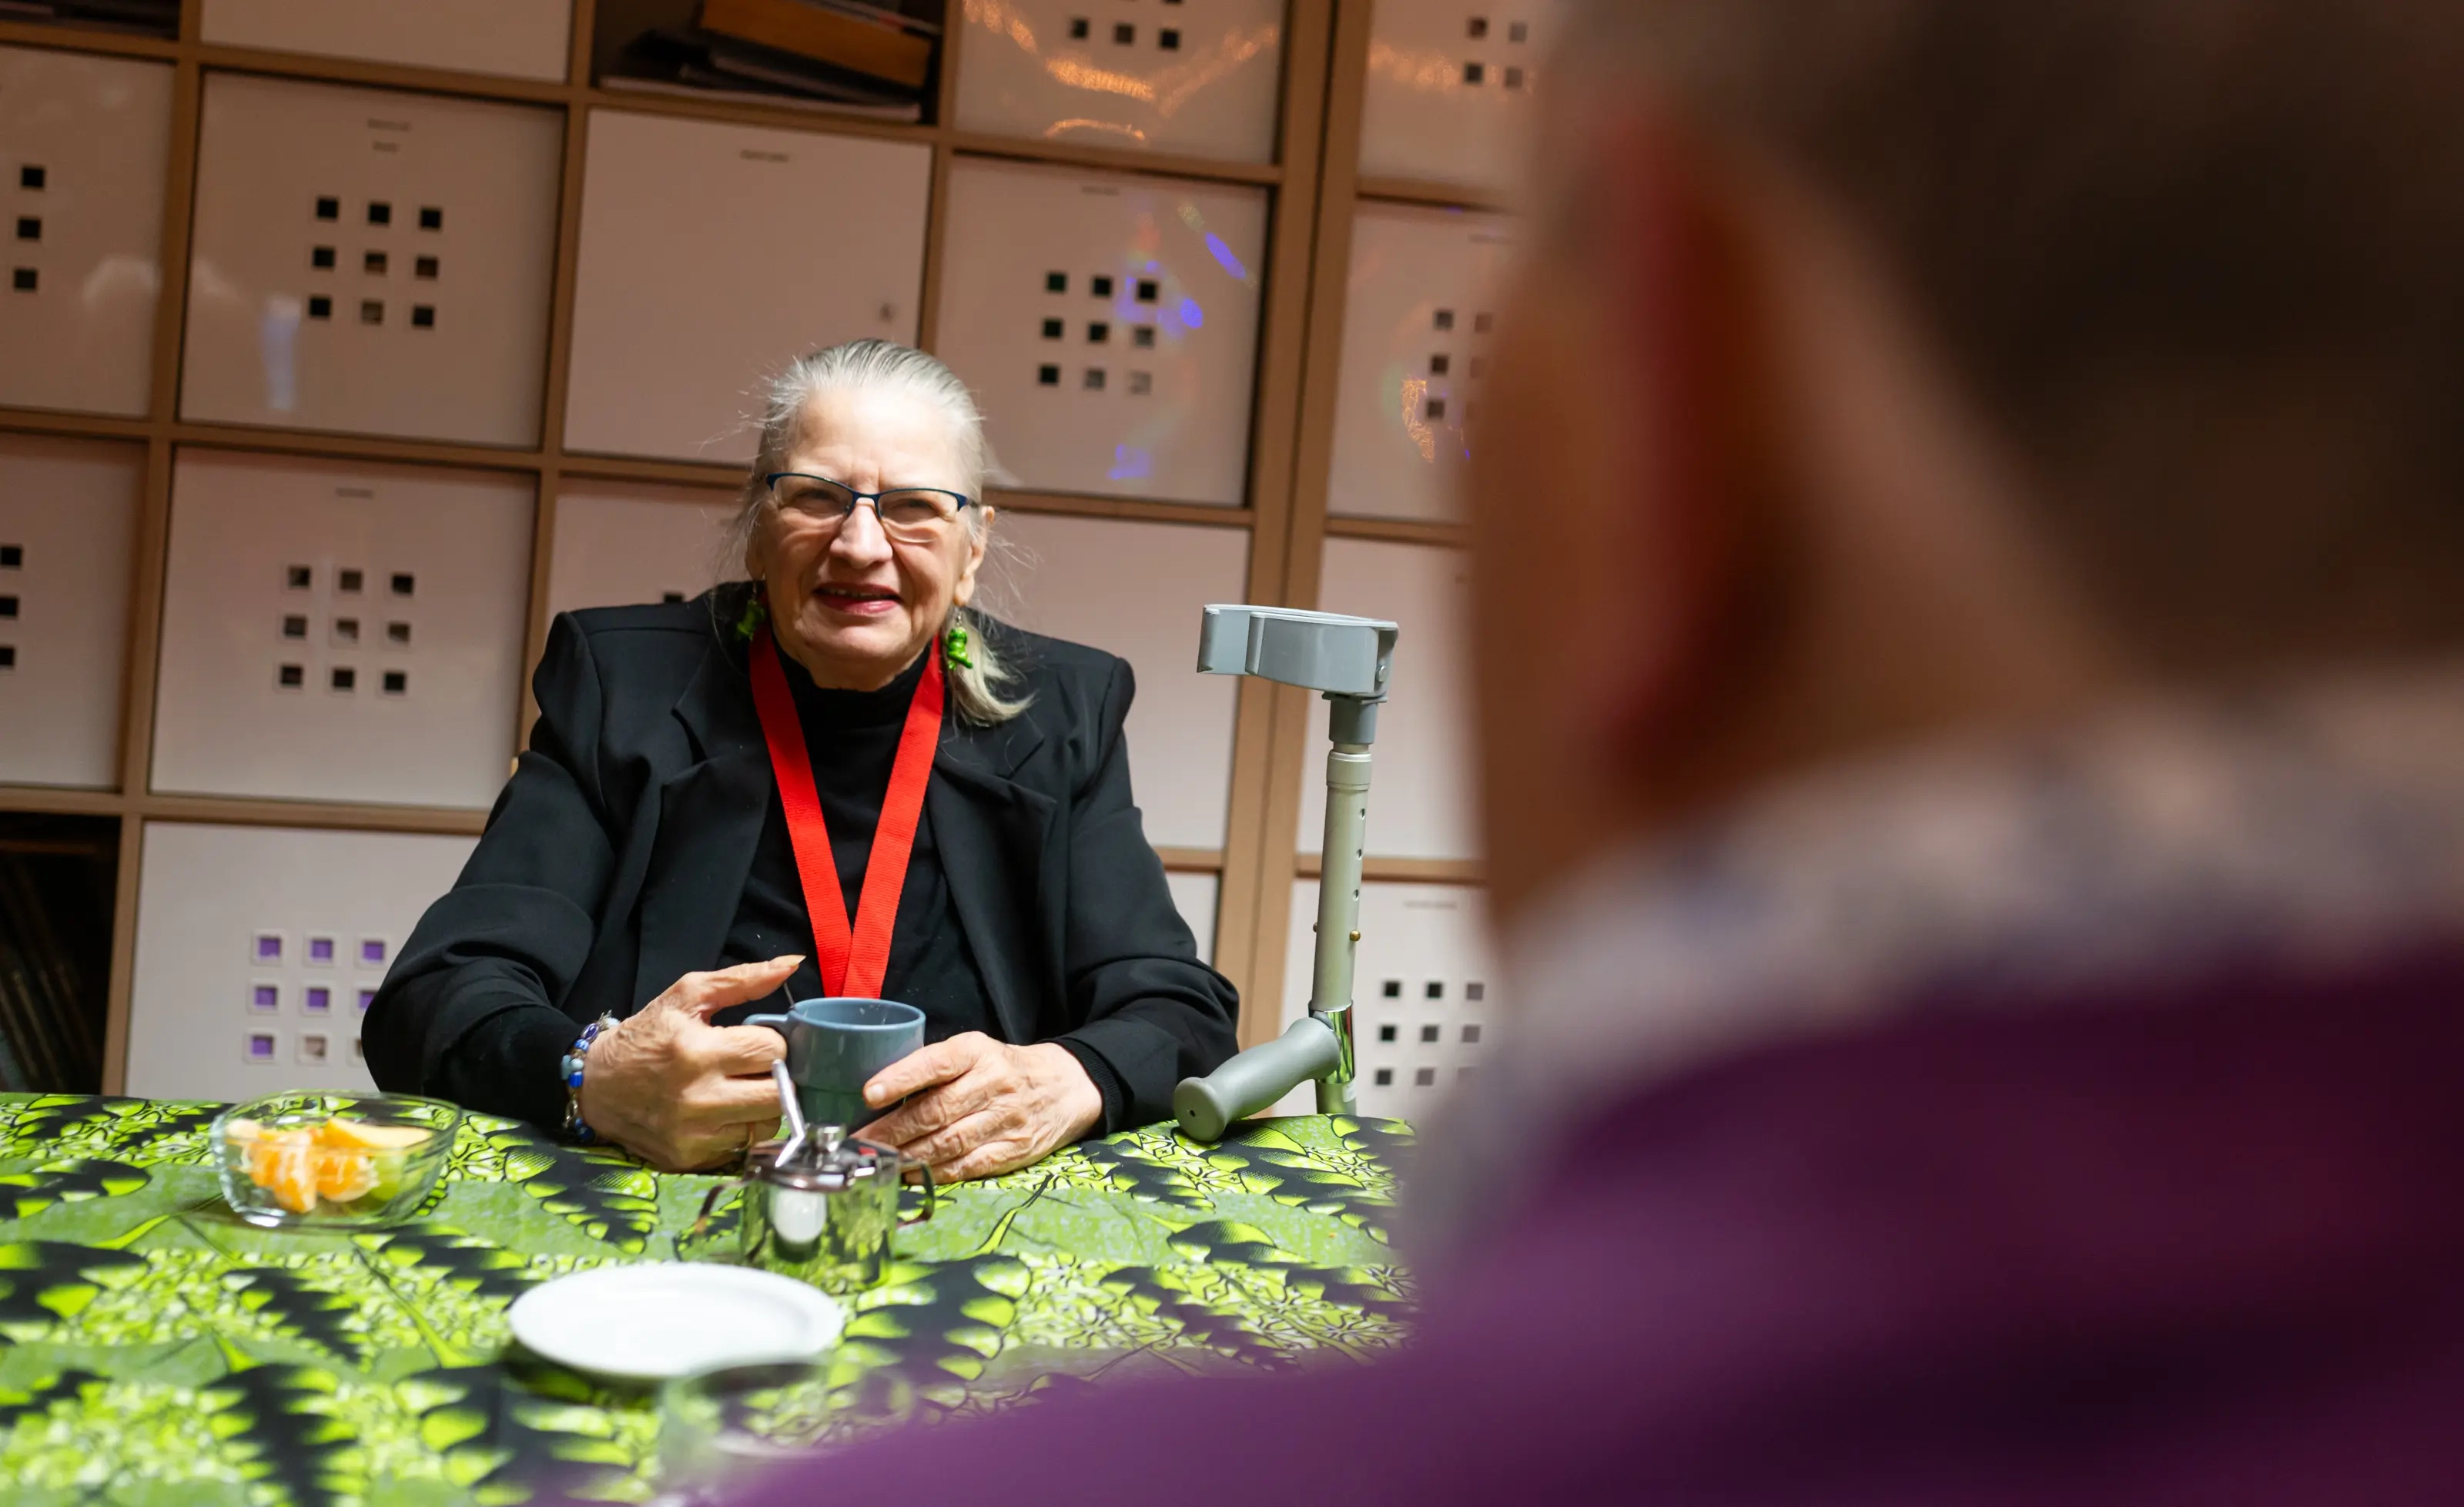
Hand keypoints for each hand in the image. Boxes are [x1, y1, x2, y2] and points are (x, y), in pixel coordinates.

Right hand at [575, 957, 797, 1171]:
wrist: (595, 1085)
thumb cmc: (645, 1036)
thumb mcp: (686, 996)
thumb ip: (742, 980)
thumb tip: (792, 966)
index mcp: (698, 1051)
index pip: (773, 1050)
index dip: (774, 1042)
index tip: (758, 1041)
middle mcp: (698, 1098)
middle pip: (780, 1094)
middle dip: (779, 1077)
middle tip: (760, 1069)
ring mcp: (694, 1135)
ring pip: (767, 1125)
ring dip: (763, 1105)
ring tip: (742, 1089)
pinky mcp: (689, 1159)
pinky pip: (741, 1146)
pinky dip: (740, 1128)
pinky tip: (722, 1112)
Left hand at [854, 1033, 1102, 1181]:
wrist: (1066, 1087)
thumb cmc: (1004, 1068)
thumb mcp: (975, 1051)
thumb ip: (936, 1068)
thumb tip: (879, 1094)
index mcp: (978, 1052)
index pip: (937, 1063)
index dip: (902, 1078)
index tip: (869, 1093)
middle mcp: (994, 1083)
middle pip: (938, 1110)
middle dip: (894, 1129)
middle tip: (861, 1142)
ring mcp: (1007, 1119)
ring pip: (950, 1142)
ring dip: (909, 1155)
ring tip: (879, 1160)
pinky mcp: (1015, 1150)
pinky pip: (969, 1165)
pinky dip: (937, 1173)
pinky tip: (911, 1174)